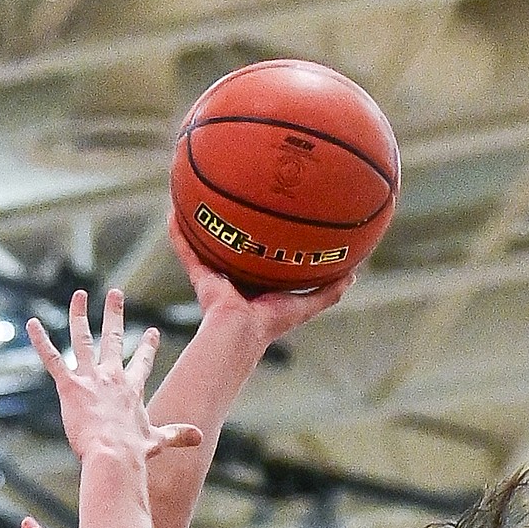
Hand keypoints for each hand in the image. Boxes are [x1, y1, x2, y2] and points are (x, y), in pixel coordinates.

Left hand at [27, 287, 202, 462]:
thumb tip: (199, 437)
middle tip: (115, 293)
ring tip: (79, 295)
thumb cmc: (134, 452)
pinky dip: (41, 341)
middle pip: (112, 338)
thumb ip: (177, 435)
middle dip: (114, 314)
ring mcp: (90, 379)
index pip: (141, 362)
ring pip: (83, 339)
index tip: (151, 332)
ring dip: (79, 315)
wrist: (114, 456)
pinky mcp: (69, 387)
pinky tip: (31, 323)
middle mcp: (111, 377)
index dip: (147, 346)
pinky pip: (52, 358)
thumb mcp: (158, 441)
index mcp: (132, 389)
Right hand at [167, 212, 354, 343]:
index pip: (263, 257)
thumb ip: (329, 291)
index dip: (266, 239)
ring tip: (197, 195)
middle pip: (234, 246)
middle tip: (235, 195)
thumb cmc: (273, 322)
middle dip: (234, 225)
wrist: (241, 332)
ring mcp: (216, 277)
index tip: (271, 216)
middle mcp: (236, 278)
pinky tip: (173, 211)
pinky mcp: (200, 277)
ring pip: (207, 245)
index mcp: (259, 285)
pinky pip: (186, 250)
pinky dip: (178, 234)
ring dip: (202, 224)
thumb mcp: (308, 303)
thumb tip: (355, 273)